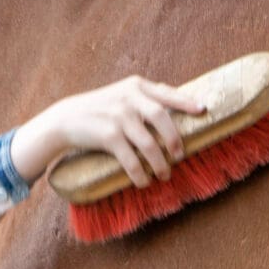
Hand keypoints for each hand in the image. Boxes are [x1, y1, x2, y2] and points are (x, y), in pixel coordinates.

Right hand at [9, 76, 206, 188]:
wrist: (66, 119)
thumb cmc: (99, 110)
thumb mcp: (120, 95)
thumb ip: (143, 99)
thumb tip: (173, 109)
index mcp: (135, 86)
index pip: (166, 94)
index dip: (186, 102)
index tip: (203, 110)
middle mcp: (129, 98)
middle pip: (162, 118)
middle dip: (175, 139)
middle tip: (180, 155)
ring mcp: (119, 116)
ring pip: (149, 144)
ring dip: (159, 163)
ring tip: (164, 175)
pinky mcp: (108, 135)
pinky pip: (131, 159)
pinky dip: (139, 173)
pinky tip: (143, 181)